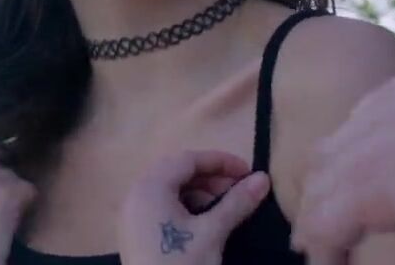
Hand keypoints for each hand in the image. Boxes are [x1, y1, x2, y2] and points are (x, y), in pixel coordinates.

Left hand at [118, 150, 270, 264]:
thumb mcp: (213, 233)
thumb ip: (237, 202)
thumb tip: (263, 178)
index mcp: (150, 187)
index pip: (189, 159)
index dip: (221, 162)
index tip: (250, 173)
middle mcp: (135, 195)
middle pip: (177, 172)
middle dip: (211, 178)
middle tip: (239, 190)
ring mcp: (131, 217)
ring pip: (169, 191)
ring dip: (199, 193)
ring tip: (225, 210)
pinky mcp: (134, 236)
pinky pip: (160, 208)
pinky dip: (184, 209)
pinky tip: (204, 225)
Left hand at [289, 49, 394, 259]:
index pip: (366, 122)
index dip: (357, 154)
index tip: (359, 176)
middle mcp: (380, 114)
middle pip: (328, 155)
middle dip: (322, 186)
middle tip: (321, 218)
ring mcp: (368, 155)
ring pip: (316, 192)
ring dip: (315, 222)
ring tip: (314, 250)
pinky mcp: (367, 196)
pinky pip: (322, 230)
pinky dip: (323, 249)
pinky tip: (328, 264)